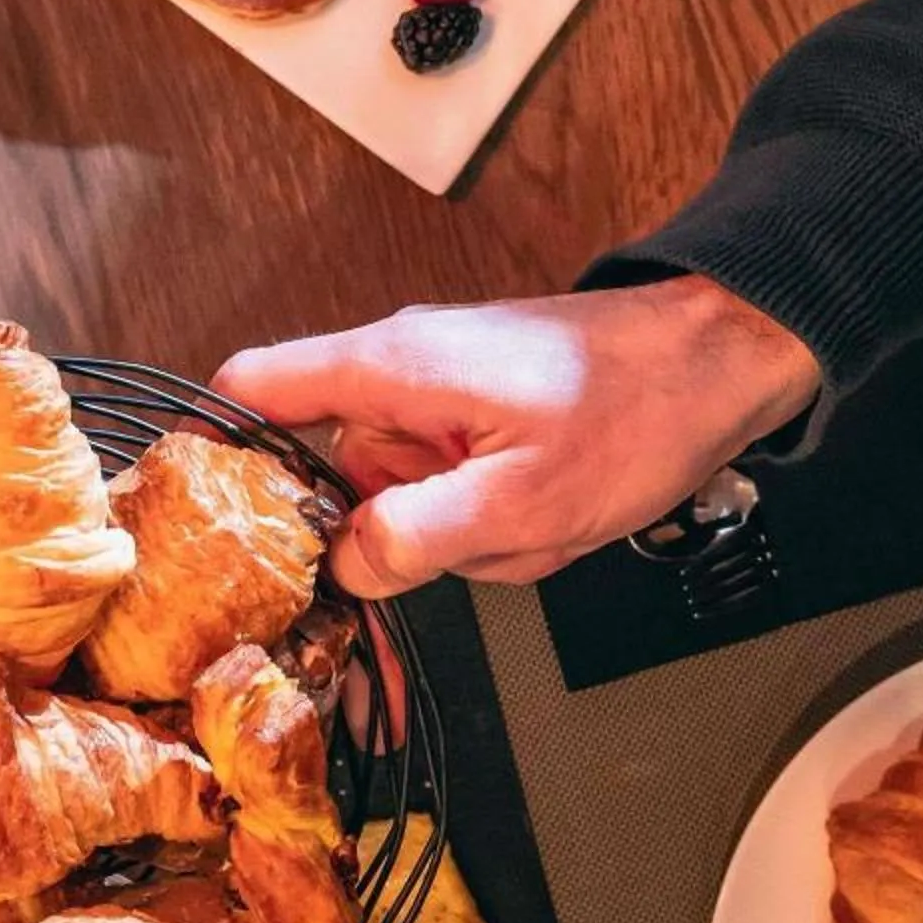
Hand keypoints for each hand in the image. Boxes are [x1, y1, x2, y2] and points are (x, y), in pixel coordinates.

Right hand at [212, 280, 821, 597]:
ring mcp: (440, 389)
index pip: (253, 389)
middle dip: (387, 529)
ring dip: (454, 529)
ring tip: (531, 522)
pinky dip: (488, 514)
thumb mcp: (522, 501)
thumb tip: (342, 566)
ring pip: (399, 487)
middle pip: (330, 465)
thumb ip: (415, 536)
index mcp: (389, 369)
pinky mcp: (478, 410)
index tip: (196, 518)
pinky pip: (449, 480)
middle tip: (462, 547)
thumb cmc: (636, 411)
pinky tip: (544, 514)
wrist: (727, 356)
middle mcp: (400, 368)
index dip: (209, 447)